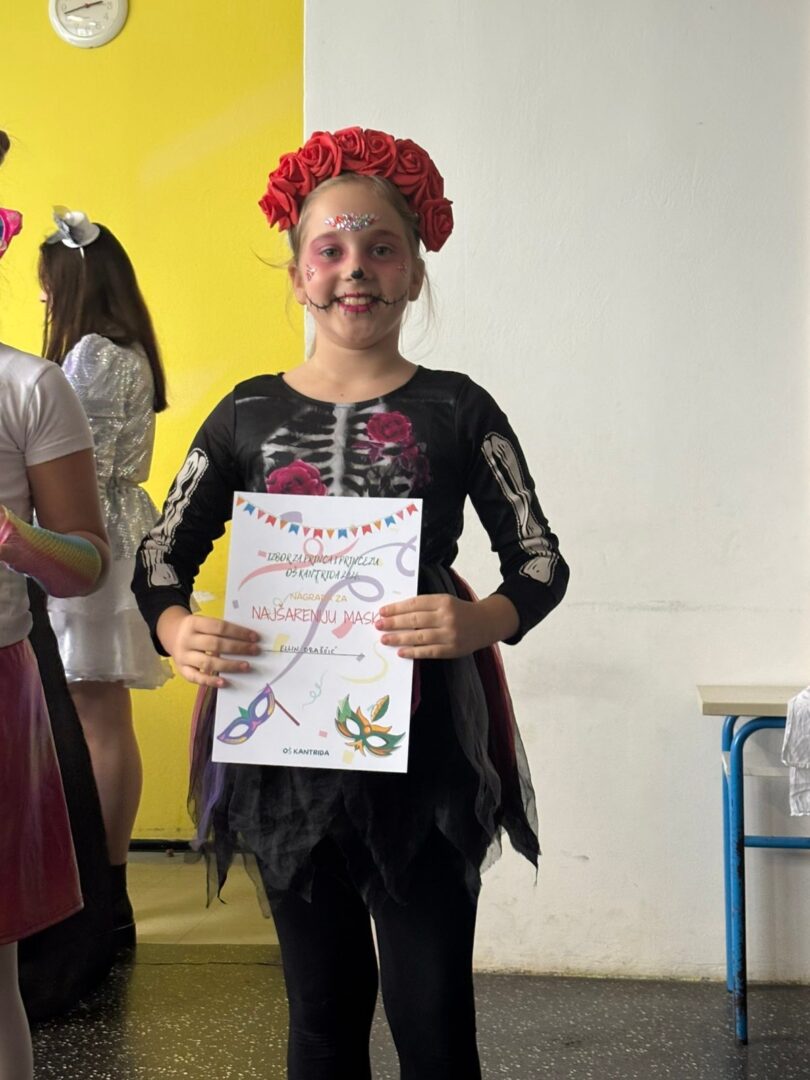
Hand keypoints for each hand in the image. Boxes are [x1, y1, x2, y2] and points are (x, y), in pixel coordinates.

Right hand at [157, 608, 259, 687]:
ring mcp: (183, 656)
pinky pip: (196, 677)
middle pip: (215, 644)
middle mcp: (187, 639)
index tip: (255, 637)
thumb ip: (220, 630)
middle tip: (255, 651)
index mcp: (194, 623)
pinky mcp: (181, 669)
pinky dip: (211, 681)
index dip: (238, 632)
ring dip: (229, 665)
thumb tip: (247, 639)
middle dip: (238, 648)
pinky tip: (225, 682)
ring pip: (208, 662)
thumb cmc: (197, 629)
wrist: (171, 634)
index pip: (219, 627)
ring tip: (246, 666)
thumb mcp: (203, 623)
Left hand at [375, 593, 518, 659]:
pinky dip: (413, 652)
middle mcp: (447, 617)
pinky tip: (401, 651)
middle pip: (415, 620)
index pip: (415, 604)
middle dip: (394, 623)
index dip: (397, 608)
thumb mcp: (445, 601)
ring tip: (384, 639)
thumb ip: (425, 606)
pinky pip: (429, 651)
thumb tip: (396, 613)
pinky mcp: (452, 650)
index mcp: (444, 601)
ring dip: (399, 638)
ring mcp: (450, 634)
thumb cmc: (460, 611)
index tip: (382, 611)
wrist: (485, 623)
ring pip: (419, 637)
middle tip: (378, 625)